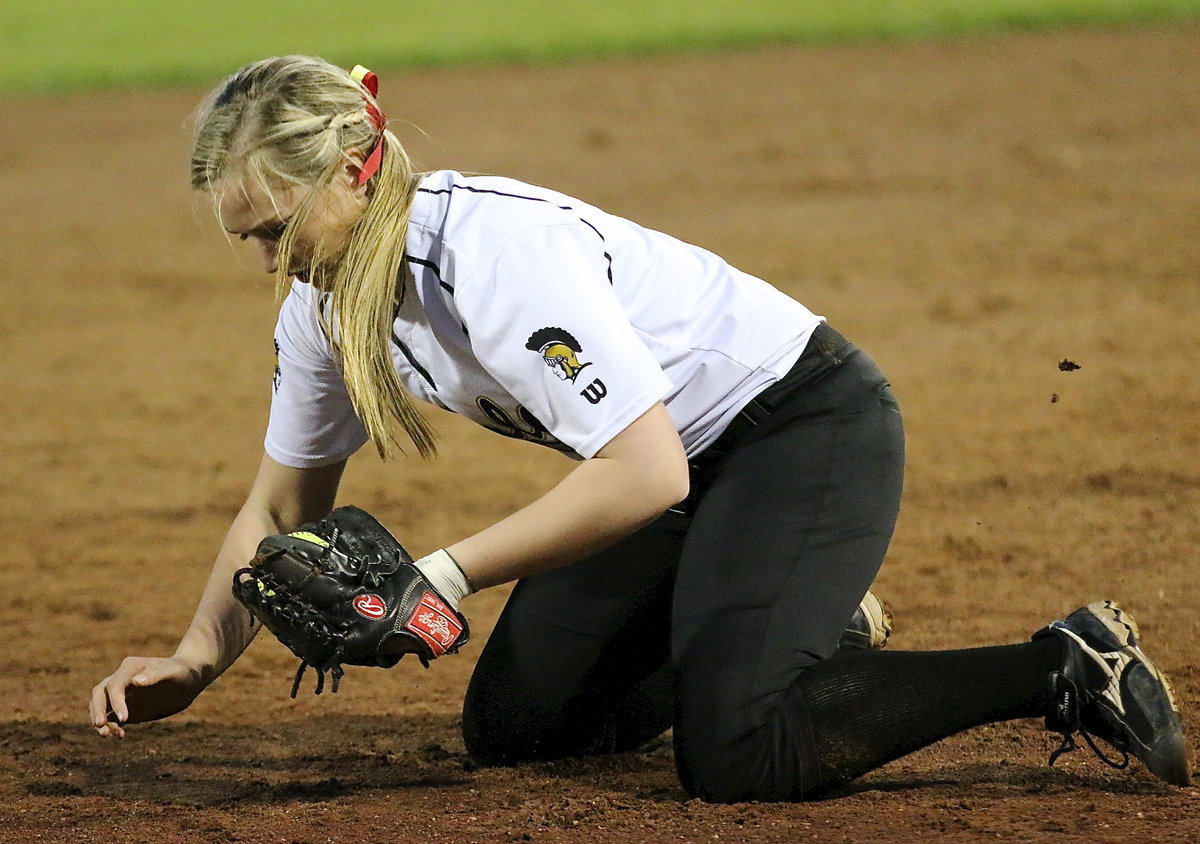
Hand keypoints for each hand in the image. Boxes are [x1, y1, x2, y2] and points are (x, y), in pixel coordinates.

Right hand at [89, 656, 204, 737]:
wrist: (190, 679)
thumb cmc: (183, 671)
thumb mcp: (173, 672)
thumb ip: (156, 674)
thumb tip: (136, 681)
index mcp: (130, 667)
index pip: (114, 685)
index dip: (115, 702)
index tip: (125, 719)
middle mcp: (122, 680)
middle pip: (99, 694)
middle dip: (97, 710)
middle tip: (100, 726)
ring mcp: (123, 694)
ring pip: (101, 706)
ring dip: (100, 721)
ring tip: (108, 735)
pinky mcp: (127, 707)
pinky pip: (112, 717)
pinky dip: (111, 727)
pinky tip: (120, 735)